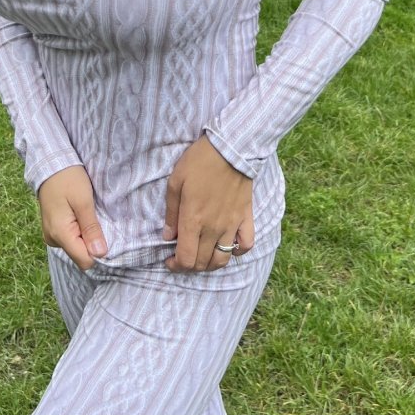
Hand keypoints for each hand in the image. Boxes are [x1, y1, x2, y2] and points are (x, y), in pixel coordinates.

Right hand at [37, 165, 106, 270]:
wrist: (50, 164)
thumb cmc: (68, 179)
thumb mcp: (83, 201)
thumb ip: (91, 229)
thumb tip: (100, 254)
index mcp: (59, 234)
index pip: (84, 260)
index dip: (98, 251)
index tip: (107, 234)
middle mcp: (52, 239)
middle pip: (80, 255)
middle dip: (93, 243)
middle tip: (98, 220)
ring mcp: (51, 235)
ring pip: (76, 247)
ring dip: (87, 236)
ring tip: (89, 215)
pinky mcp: (53, 230)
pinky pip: (71, 239)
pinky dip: (80, 231)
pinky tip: (82, 216)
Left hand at [163, 135, 253, 272]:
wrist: (231, 148)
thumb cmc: (199, 162)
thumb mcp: (175, 182)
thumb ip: (171, 213)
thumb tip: (168, 236)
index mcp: (193, 220)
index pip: (186, 259)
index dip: (176, 265)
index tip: (169, 259)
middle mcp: (213, 228)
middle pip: (202, 263)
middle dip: (189, 266)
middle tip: (182, 256)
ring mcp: (232, 225)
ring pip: (223, 259)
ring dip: (210, 264)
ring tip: (202, 256)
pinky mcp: (246, 218)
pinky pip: (246, 245)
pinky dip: (237, 252)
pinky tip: (228, 246)